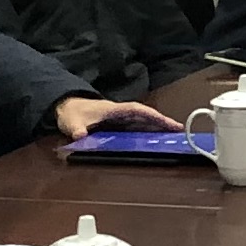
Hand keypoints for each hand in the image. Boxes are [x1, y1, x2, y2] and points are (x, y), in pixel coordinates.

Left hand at [51, 97, 166, 140]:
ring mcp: (120, 118)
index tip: (166, 121)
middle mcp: (120, 112)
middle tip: (179, 129)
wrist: (66, 108)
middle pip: (145, 115)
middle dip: (162, 121)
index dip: (151, 115)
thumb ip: (77, 129)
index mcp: (113, 109)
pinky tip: (156, 137)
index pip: (136, 110)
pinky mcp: (118, 124)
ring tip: (174, 134)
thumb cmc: (72, 113)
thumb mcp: (72, 122)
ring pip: (143, 120)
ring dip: (157, 126)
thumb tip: (79, 135)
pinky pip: (137, 126)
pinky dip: (148, 130)